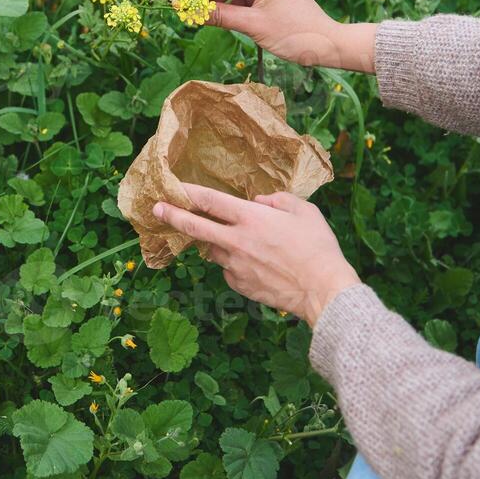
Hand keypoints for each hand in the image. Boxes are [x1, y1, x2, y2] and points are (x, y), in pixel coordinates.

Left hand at [152, 183, 360, 326]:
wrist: (323, 290)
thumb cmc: (318, 247)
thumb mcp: (304, 211)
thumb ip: (278, 200)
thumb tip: (260, 202)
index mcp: (251, 218)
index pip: (210, 201)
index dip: (187, 192)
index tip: (172, 188)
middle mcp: (236, 241)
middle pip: (195, 227)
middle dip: (172, 216)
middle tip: (157, 209)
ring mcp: (235, 265)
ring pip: (213, 250)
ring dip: (215, 242)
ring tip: (234, 240)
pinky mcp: (240, 285)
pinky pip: (229, 269)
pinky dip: (234, 263)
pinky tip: (255, 264)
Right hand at [197, 0, 376, 71]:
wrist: (328, 46)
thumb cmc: (296, 35)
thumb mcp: (254, 26)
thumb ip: (223, 17)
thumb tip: (193, 13)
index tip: (181, 2)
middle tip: (185, 9)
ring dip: (219, 2)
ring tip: (197, 16)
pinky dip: (232, 7)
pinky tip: (217, 17)